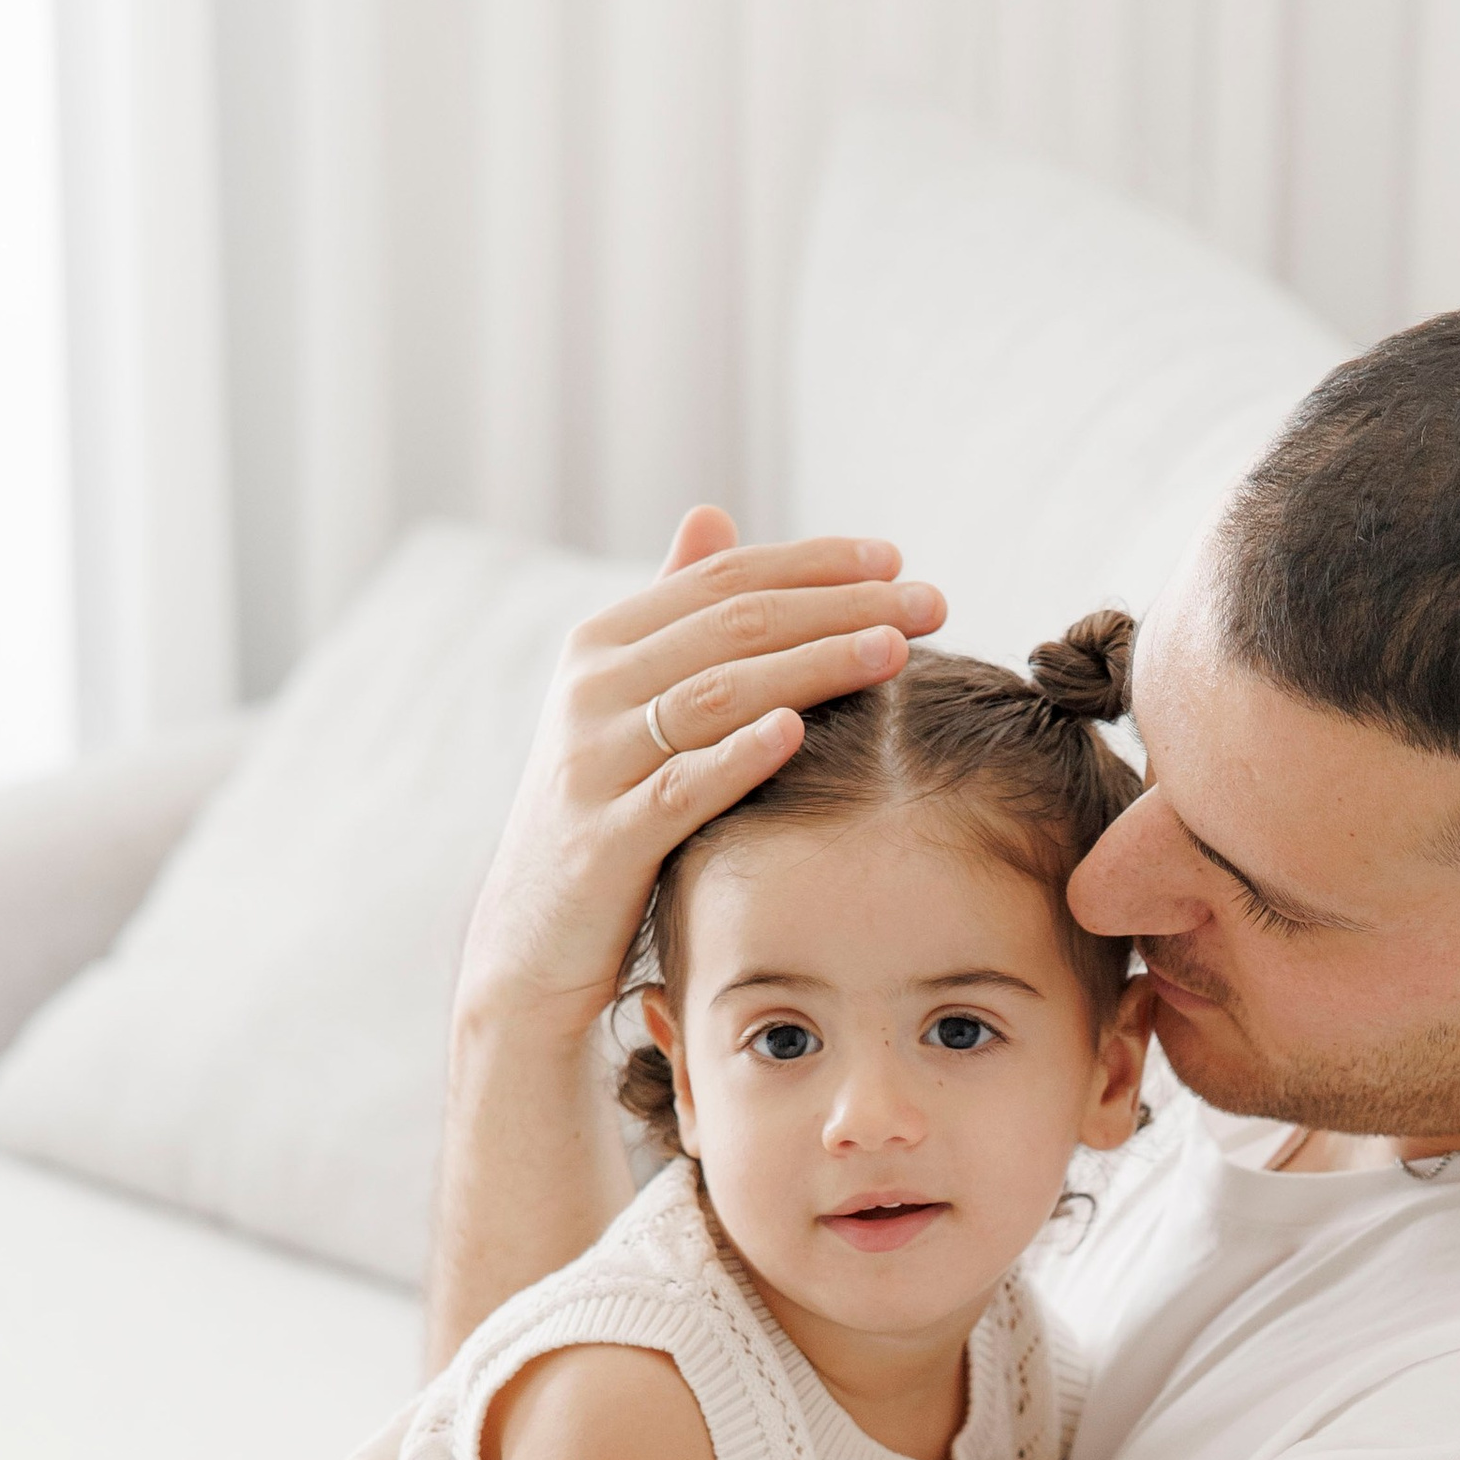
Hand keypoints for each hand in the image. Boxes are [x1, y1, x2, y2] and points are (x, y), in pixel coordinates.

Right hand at [456, 505, 947, 1040]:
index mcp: (602, 645)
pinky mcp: (603, 843)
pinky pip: (681, 787)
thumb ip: (671, 617)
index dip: (814, 563)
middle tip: (930, 602)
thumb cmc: (602, 817)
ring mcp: (592, 764)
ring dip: (814, 664)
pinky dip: (740, 754)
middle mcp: (590, 689)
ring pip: (717, 692)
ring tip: (896, 650)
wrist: (530, 944)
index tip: (897, 560)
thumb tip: (712, 515)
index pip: (723, 580)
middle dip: (840, 606)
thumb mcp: (624, 706)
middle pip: (733, 625)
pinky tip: (801, 728)